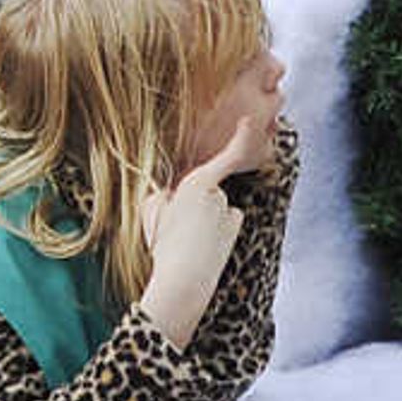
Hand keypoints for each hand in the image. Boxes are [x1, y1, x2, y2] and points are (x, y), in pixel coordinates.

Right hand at [132, 113, 265, 344]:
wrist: (183, 279)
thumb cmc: (164, 244)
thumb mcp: (152, 210)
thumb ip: (163, 193)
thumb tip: (169, 189)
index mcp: (198, 184)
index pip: (228, 157)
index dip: (242, 136)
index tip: (249, 121)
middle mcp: (219, 194)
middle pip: (209, 185)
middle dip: (196, 199)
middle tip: (178, 225)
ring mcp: (230, 211)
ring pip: (219, 203)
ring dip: (207, 215)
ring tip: (187, 237)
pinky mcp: (235, 226)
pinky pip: (227, 218)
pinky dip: (218, 227)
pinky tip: (204, 243)